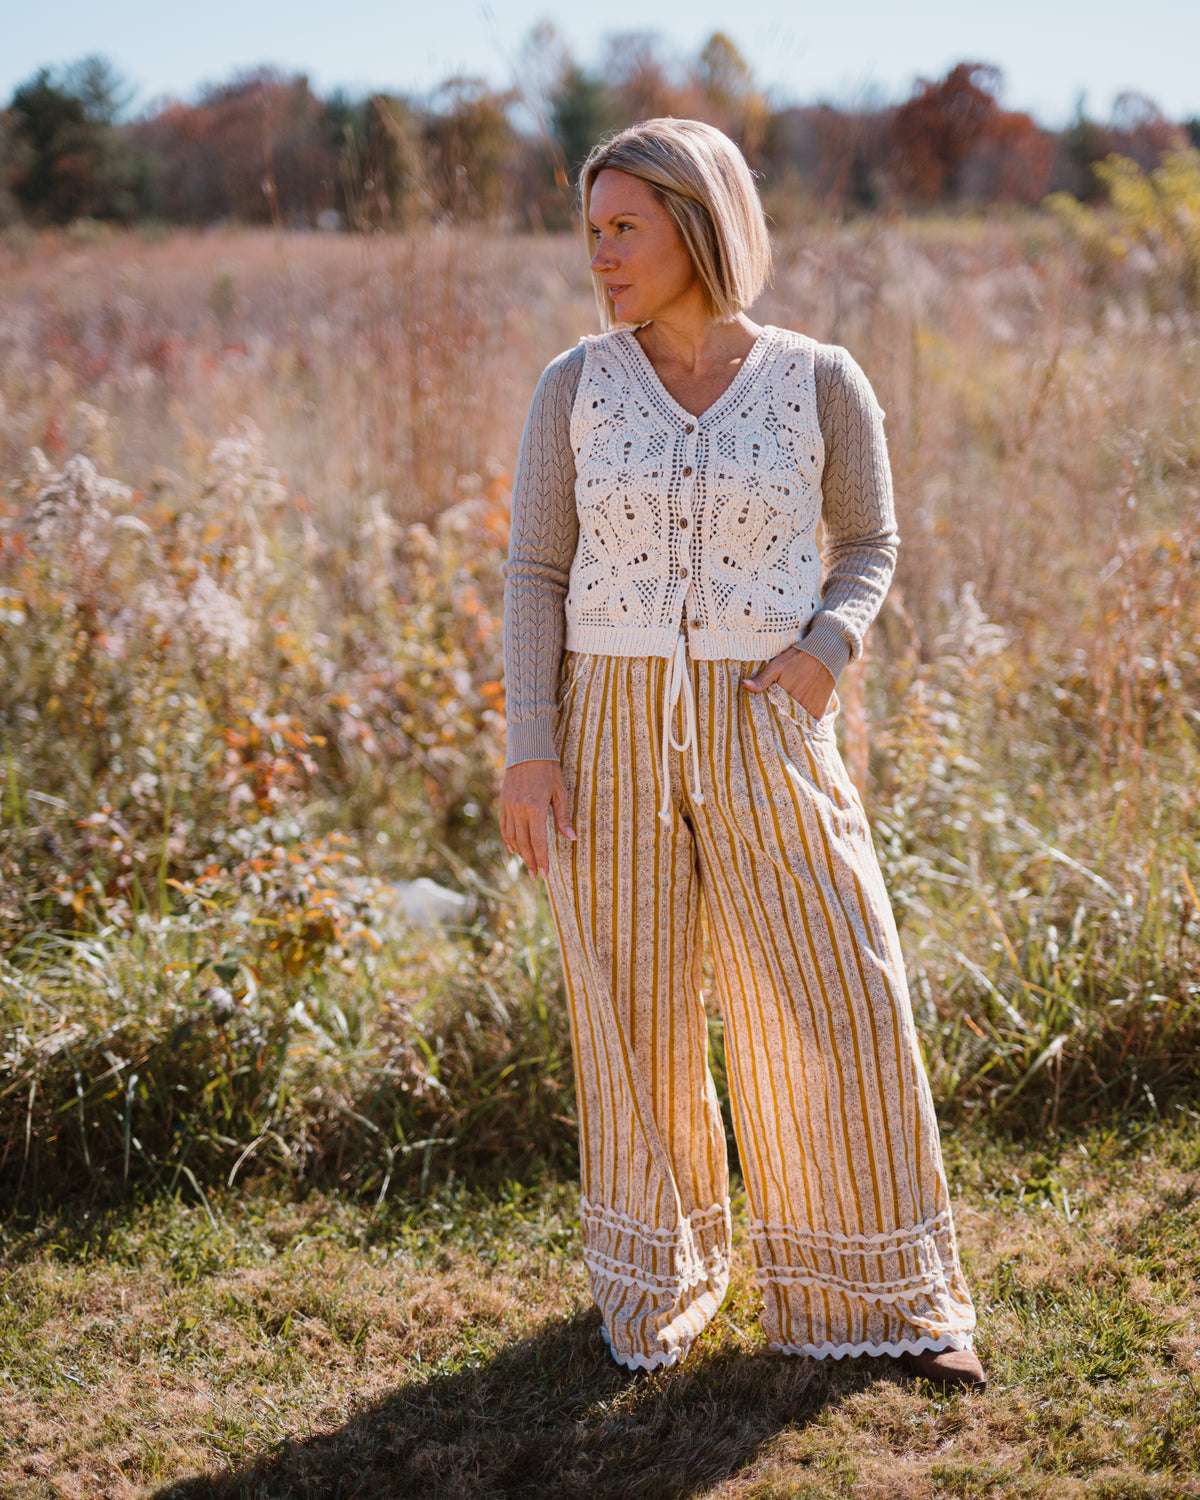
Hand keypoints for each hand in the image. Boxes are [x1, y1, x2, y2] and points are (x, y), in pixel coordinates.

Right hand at [499, 759, 575, 877]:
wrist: (527, 750)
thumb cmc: (548, 770)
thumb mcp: (561, 793)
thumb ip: (563, 817)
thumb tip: (572, 838)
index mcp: (535, 808)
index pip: (539, 841)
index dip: (542, 859)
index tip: (545, 874)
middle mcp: (519, 810)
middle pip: (524, 843)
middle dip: (531, 861)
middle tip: (535, 876)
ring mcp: (508, 807)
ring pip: (512, 837)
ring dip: (520, 853)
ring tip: (527, 865)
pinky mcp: (503, 803)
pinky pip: (504, 827)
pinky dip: (508, 840)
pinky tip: (513, 849)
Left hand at [744, 647, 834, 717]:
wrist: (824, 655)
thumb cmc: (797, 659)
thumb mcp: (776, 666)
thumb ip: (761, 679)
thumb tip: (745, 685)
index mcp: (783, 697)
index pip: (772, 713)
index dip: (769, 713)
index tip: (767, 713)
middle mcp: (796, 706)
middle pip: (784, 719)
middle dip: (781, 717)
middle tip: (779, 712)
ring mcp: (809, 709)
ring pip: (797, 722)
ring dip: (793, 720)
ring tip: (790, 714)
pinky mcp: (820, 710)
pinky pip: (811, 722)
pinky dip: (807, 721)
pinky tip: (802, 715)